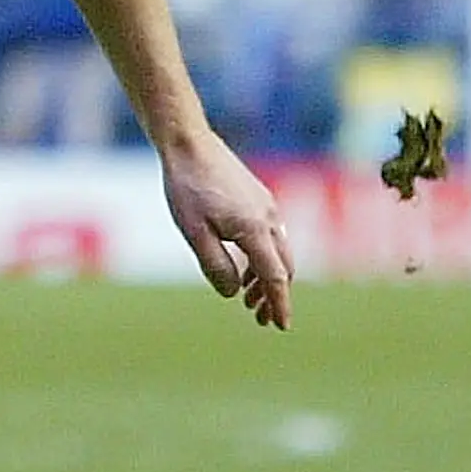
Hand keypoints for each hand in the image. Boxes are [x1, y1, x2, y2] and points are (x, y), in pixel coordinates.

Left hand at [158, 131, 292, 329]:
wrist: (189, 145)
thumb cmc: (187, 189)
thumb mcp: (194, 233)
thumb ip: (215, 266)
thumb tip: (232, 294)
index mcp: (255, 230)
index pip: (275, 277)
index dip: (279, 303)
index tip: (280, 326)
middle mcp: (269, 219)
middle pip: (283, 267)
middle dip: (274, 295)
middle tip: (261, 319)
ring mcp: (266, 208)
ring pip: (278, 253)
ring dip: (267, 278)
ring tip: (248, 301)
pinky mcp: (258, 200)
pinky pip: (270, 238)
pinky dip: (262, 259)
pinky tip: (244, 269)